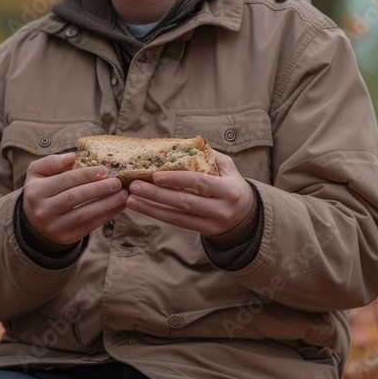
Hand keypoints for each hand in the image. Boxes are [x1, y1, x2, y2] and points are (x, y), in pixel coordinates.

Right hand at [23, 152, 127, 244]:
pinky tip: (118, 207)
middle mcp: (43, 211)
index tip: (104, 169)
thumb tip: (72, 156)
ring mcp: (54, 227)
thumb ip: (52, 162)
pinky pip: (89, 226)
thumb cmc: (41, 189)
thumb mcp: (38, 172)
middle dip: (99, 189)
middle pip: (75, 197)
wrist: (34, 220)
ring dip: (107, 205)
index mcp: (36, 192)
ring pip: (84, 214)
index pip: (65, 180)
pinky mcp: (66, 238)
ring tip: (123, 196)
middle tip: (117, 183)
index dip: (86, 174)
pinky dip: (106, 216)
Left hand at [125, 149, 254, 236]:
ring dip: (151, 208)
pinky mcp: (203, 232)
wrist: (246, 215)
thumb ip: (206, 155)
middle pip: (184, 202)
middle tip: (135, 186)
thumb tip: (179, 146)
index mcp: (229, 190)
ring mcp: (212, 224)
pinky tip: (143, 207)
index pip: (199, 183)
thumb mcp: (227, 166)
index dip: (177, 179)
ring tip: (131, 199)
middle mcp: (221, 209)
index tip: (155, 175)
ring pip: (177, 216)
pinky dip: (158, 214)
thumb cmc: (231, 183)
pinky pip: (177, 223)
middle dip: (157, 194)